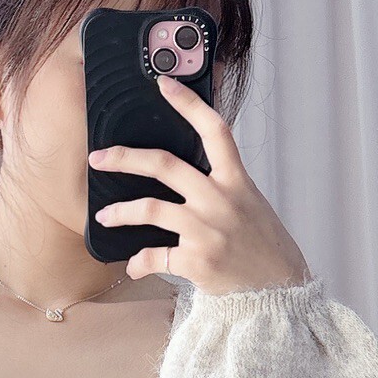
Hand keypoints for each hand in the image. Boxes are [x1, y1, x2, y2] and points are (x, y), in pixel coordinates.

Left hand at [87, 76, 311, 292]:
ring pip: (149, 208)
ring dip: (120, 212)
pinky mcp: (197, 260)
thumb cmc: (264, 248)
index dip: (189, 104)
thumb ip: (222, 186)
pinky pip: (154, 255)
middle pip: (164, 164)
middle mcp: (221, 200)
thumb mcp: (251, 206)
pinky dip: (139, 261)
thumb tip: (184, 172)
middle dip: (124, 158)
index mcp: (237, 182)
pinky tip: (134, 264)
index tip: (164, 84)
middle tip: (99, 157)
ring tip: (105, 215)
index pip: (215, 131)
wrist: (279, 293)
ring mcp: (207, 230)